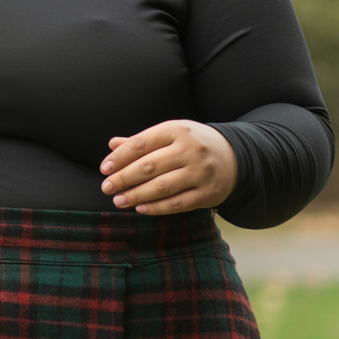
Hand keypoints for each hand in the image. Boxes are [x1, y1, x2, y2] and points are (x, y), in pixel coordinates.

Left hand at [99, 120, 237, 214]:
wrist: (234, 157)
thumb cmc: (192, 144)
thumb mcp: (170, 134)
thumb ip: (141, 141)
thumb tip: (112, 144)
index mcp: (177, 130)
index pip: (141, 143)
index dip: (120, 157)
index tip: (104, 168)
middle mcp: (190, 150)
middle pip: (149, 166)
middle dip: (123, 178)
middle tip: (106, 187)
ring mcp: (200, 172)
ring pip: (161, 187)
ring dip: (136, 195)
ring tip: (118, 200)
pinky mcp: (208, 193)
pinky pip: (177, 203)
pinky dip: (156, 207)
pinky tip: (140, 208)